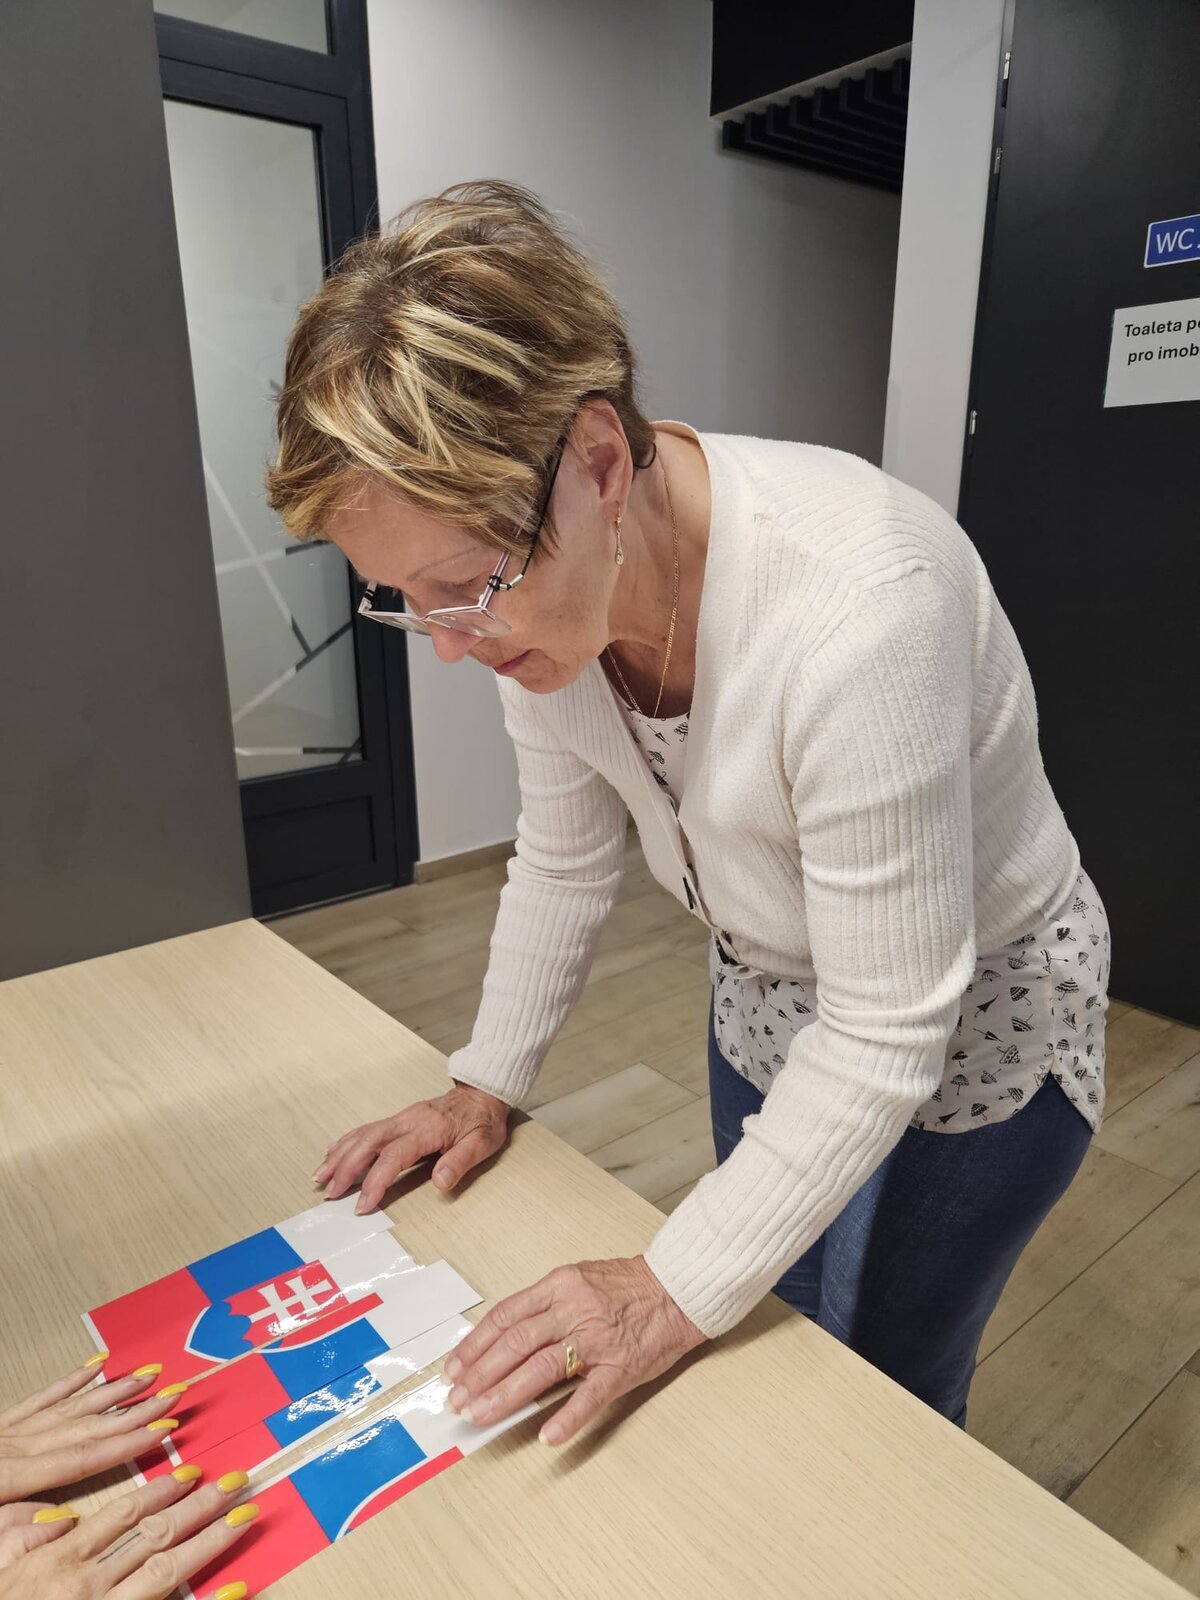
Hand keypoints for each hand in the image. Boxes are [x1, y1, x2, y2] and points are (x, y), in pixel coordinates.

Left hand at [0, 1361, 186, 1505]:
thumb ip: (13, 1524)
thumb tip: (63, 1518)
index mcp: (11, 1475)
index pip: (82, 1459)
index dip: (128, 1444)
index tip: (165, 1428)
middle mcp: (17, 1444)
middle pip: (88, 1427)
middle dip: (136, 1412)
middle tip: (173, 1394)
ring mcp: (10, 1428)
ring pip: (72, 1406)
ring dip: (114, 1391)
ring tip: (148, 1374)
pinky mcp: (0, 1420)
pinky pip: (41, 1396)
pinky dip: (71, 1380)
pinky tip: (96, 1364)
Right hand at [0, 1467, 258, 1597]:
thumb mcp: (0, 1564)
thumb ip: (25, 1533)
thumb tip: (64, 1514)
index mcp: (62, 1560)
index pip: (124, 1514)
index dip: (162, 1489)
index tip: (193, 1472)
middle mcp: (89, 1584)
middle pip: (156, 1535)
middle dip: (201, 1506)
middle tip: (237, 1482)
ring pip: (167, 1570)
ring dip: (210, 1541)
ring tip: (243, 1517)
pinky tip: (236, 1587)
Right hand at [314, 1085, 511, 1212]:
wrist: (482, 1094)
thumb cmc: (482, 1120)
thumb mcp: (482, 1143)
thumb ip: (460, 1162)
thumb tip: (440, 1183)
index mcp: (427, 1130)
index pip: (393, 1156)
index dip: (375, 1181)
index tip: (363, 1204)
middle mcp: (408, 1121)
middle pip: (368, 1143)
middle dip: (346, 1168)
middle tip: (330, 1193)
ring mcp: (401, 1118)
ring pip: (363, 1135)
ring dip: (340, 1155)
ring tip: (321, 1176)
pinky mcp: (399, 1119)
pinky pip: (367, 1129)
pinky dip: (347, 1141)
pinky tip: (334, 1152)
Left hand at [443, 1256, 706, 1446]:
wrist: (677, 1289)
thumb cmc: (627, 1286)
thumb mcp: (577, 1279)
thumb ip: (543, 1306)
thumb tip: (503, 1341)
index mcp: (559, 1286)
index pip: (505, 1317)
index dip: (475, 1345)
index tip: (455, 1368)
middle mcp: (573, 1310)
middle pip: (516, 1344)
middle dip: (480, 1375)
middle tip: (458, 1400)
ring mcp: (597, 1340)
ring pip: (542, 1368)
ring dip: (506, 1394)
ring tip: (481, 1415)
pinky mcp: (621, 1367)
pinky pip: (591, 1395)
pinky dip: (568, 1417)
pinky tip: (548, 1436)